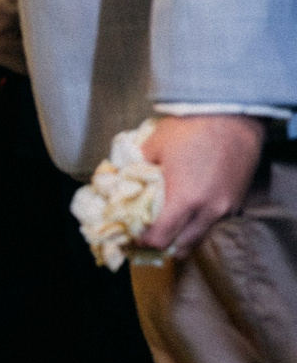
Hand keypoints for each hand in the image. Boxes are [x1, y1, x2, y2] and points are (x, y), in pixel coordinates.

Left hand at [140, 114, 267, 254]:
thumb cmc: (190, 128)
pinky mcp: (237, 201)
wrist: (233, 116)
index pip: (161, 239)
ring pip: (200, 235)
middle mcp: (209, 211)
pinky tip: (189, 209)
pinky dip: (199, 221)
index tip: (133, 235)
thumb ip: (138, 169)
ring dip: (182, 235)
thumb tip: (124, 180)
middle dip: (163, 246)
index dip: (143, 241)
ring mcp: (226, 208)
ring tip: (167, 224)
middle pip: (182, 246)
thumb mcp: (153, 146)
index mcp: (185, 200)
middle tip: (148, 236)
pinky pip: (215, 221)